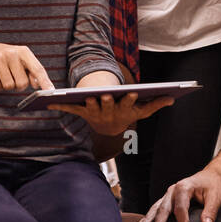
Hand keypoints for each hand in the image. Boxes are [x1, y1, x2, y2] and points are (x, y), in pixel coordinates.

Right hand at [0, 43, 53, 91]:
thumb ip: (32, 71)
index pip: (37, 69)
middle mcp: (11, 53)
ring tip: (3, 75)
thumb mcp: (21, 60)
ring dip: (7, 85)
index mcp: (23, 51)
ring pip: (9, 86)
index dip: (45, 81)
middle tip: (13, 76)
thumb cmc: (8, 58)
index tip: (51, 91)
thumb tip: (36, 85)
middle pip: (22, 83)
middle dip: (18, 84)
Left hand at [48, 92, 174, 135]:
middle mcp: (108, 112)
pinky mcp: (82, 112)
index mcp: (123, 110)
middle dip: (106, 101)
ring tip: (84, 96)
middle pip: (107, 105)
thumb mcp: (141, 111)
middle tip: (105, 94)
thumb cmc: (127, 115)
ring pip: (90, 106)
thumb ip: (155, 104)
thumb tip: (172, 98)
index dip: (128, 99)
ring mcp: (94, 113)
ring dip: (86, 103)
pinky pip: (70, 109)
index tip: (131, 93)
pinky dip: (59, 106)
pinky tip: (48, 102)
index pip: (127, 104)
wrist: (109, 129)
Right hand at [134, 166, 220, 221]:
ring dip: (148, 219)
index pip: (181, 209)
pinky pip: (157, 208)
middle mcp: (173, 190)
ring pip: (156, 207)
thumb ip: (211, 211)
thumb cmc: (214, 186)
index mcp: (184, 187)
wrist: (212, 175)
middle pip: (164, 208)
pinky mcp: (168, 199)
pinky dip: (149, 217)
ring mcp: (169, 194)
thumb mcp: (216, 197)